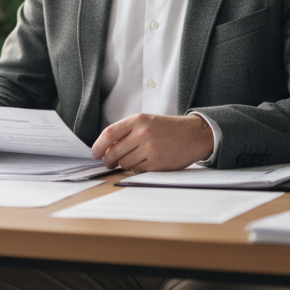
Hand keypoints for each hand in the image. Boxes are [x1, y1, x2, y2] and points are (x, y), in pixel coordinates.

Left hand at [91, 113, 214, 172]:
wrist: (194, 135)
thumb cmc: (168, 129)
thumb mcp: (147, 121)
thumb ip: (127, 132)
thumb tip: (106, 149)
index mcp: (138, 120)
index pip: (109, 133)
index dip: (98, 146)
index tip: (95, 153)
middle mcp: (143, 133)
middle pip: (114, 152)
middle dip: (108, 160)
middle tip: (108, 163)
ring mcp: (150, 149)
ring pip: (124, 163)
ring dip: (123, 165)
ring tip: (129, 160)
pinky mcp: (157, 163)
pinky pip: (136, 170)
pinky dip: (136, 169)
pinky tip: (143, 163)